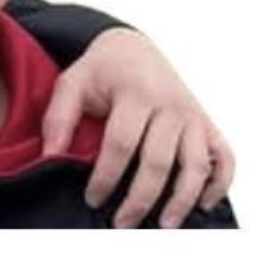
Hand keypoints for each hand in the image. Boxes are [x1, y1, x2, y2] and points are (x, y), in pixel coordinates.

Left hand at [41, 28, 234, 227]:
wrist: (132, 47)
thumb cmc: (101, 68)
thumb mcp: (72, 83)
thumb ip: (58, 117)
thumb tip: (51, 156)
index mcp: (134, 92)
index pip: (121, 143)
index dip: (106, 177)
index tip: (92, 199)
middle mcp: (168, 104)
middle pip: (158, 161)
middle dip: (139, 198)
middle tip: (121, 222)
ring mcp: (190, 113)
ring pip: (194, 165)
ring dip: (181, 200)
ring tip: (163, 224)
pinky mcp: (204, 121)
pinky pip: (222, 156)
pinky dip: (218, 183)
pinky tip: (200, 203)